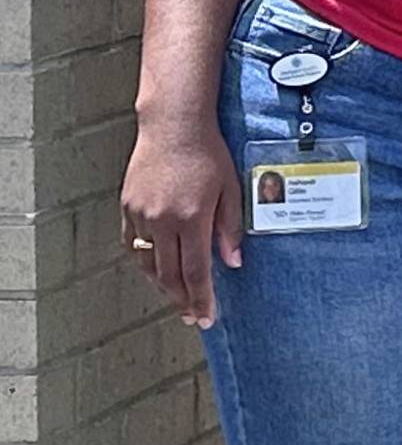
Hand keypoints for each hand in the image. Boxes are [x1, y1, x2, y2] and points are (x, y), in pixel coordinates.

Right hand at [121, 115, 243, 328]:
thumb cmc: (208, 155)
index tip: (206, 317)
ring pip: (147, 263)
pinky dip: (144, 261)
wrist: (173, 127)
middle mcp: (161, 221)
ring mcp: (140, 214)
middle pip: (168, 274)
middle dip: (181, 300)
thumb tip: (232, 263)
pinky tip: (156, 270)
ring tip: (177, 297)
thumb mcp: (230, 191)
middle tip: (193, 317)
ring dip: (162, 284)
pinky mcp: (127, 206)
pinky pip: (132, 244)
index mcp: (190, 219)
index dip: (201, 299)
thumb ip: (230, 229)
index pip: (195, 272)